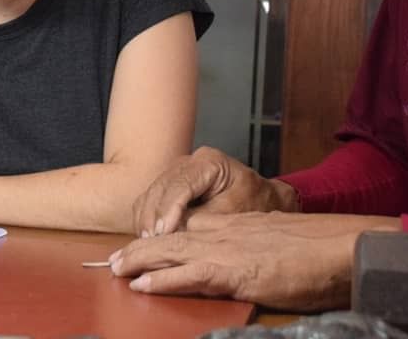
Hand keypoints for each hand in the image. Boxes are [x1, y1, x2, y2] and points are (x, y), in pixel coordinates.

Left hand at [110, 211, 400, 309]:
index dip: (164, 236)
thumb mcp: (281, 242)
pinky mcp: (236, 272)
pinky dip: (163, 280)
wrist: (343, 245)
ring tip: (115, 270)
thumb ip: (258, 249)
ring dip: (141, 262)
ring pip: (174, 252)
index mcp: (240, 224)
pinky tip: (143, 285)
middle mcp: (229, 232)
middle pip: (174, 237)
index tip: (144, 244)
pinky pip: (191, 275)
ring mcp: (231, 250)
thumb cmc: (321, 250)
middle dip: (142, 249)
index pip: (192, 227)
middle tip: (114, 259)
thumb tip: (248, 263)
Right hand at [132, 146, 297, 236]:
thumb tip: (170, 236)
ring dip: (145, 220)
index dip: (167, 209)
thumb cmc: (253, 205)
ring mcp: (177, 171)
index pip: (180, 184)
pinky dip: (146, 219)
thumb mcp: (232, 214)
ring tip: (146, 246)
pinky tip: (148, 240)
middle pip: (160, 188)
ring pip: (150, 194)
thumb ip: (202, 222)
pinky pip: (150, 200)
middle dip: (152, 217)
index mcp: (209, 162)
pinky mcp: (170, 185)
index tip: (161, 233)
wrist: (262, 199)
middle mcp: (189, 162)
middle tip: (148, 245)